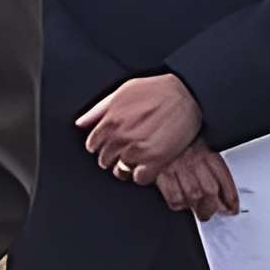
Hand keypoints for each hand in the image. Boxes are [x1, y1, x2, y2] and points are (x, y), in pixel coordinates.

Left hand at [79, 73, 202, 178]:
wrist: (188, 95)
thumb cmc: (157, 90)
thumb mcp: (123, 91)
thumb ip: (98, 109)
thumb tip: (81, 123)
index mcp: (111, 121)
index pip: (93, 144)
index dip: (101, 145)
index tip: (110, 144)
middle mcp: (121, 137)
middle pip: (105, 160)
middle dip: (113, 156)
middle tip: (126, 150)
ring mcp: (137, 150)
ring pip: (121, 171)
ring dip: (128, 166)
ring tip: (139, 156)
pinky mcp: (155, 161)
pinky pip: (140, 179)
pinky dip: (143, 175)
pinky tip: (148, 164)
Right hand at [151, 142, 240, 217]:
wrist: (156, 129)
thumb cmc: (179, 140)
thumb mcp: (199, 145)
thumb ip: (210, 165)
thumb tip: (222, 190)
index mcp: (206, 151)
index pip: (223, 178)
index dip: (230, 197)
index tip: (231, 208)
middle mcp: (193, 158)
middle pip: (209, 190)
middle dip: (212, 206)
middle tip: (212, 212)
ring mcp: (177, 166)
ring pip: (193, 195)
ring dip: (197, 208)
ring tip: (199, 211)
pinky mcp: (161, 173)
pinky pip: (173, 196)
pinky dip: (179, 203)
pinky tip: (182, 203)